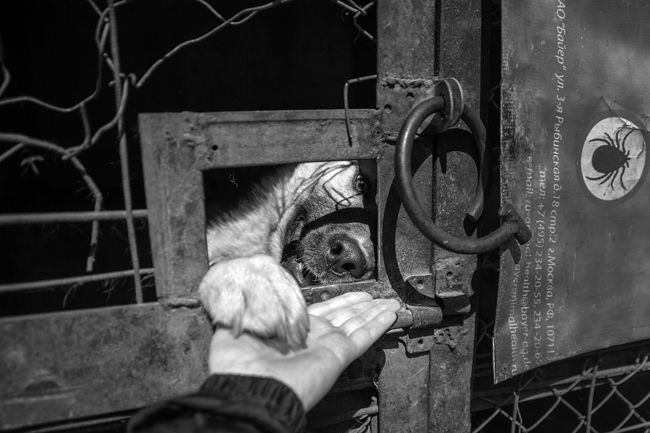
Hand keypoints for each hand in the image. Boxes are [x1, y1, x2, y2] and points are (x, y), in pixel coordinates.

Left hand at [208, 292, 399, 409]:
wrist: (249, 389)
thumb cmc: (239, 366)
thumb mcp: (235, 327)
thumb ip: (245, 308)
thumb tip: (248, 290)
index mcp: (290, 330)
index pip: (321, 311)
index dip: (337, 300)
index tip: (349, 293)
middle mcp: (311, 337)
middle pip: (344, 315)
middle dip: (362, 305)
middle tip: (377, 296)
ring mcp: (327, 345)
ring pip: (357, 322)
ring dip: (374, 311)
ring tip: (389, 302)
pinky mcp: (337, 354)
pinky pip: (363, 335)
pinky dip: (378, 323)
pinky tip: (390, 313)